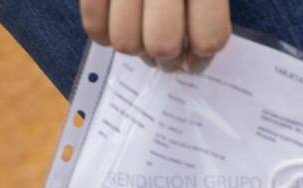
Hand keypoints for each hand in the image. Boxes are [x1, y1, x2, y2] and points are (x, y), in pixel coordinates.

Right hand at [80, 0, 230, 70]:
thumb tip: (191, 60)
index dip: (202, 58)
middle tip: (167, 47)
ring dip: (135, 47)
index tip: (195, 55)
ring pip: (125, 42)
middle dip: (165, 58)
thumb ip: (208, 12)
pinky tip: (114, 20)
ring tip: (140, 30)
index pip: (209, 38)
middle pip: (162, 45)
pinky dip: (103, 34)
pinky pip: (93, 26)